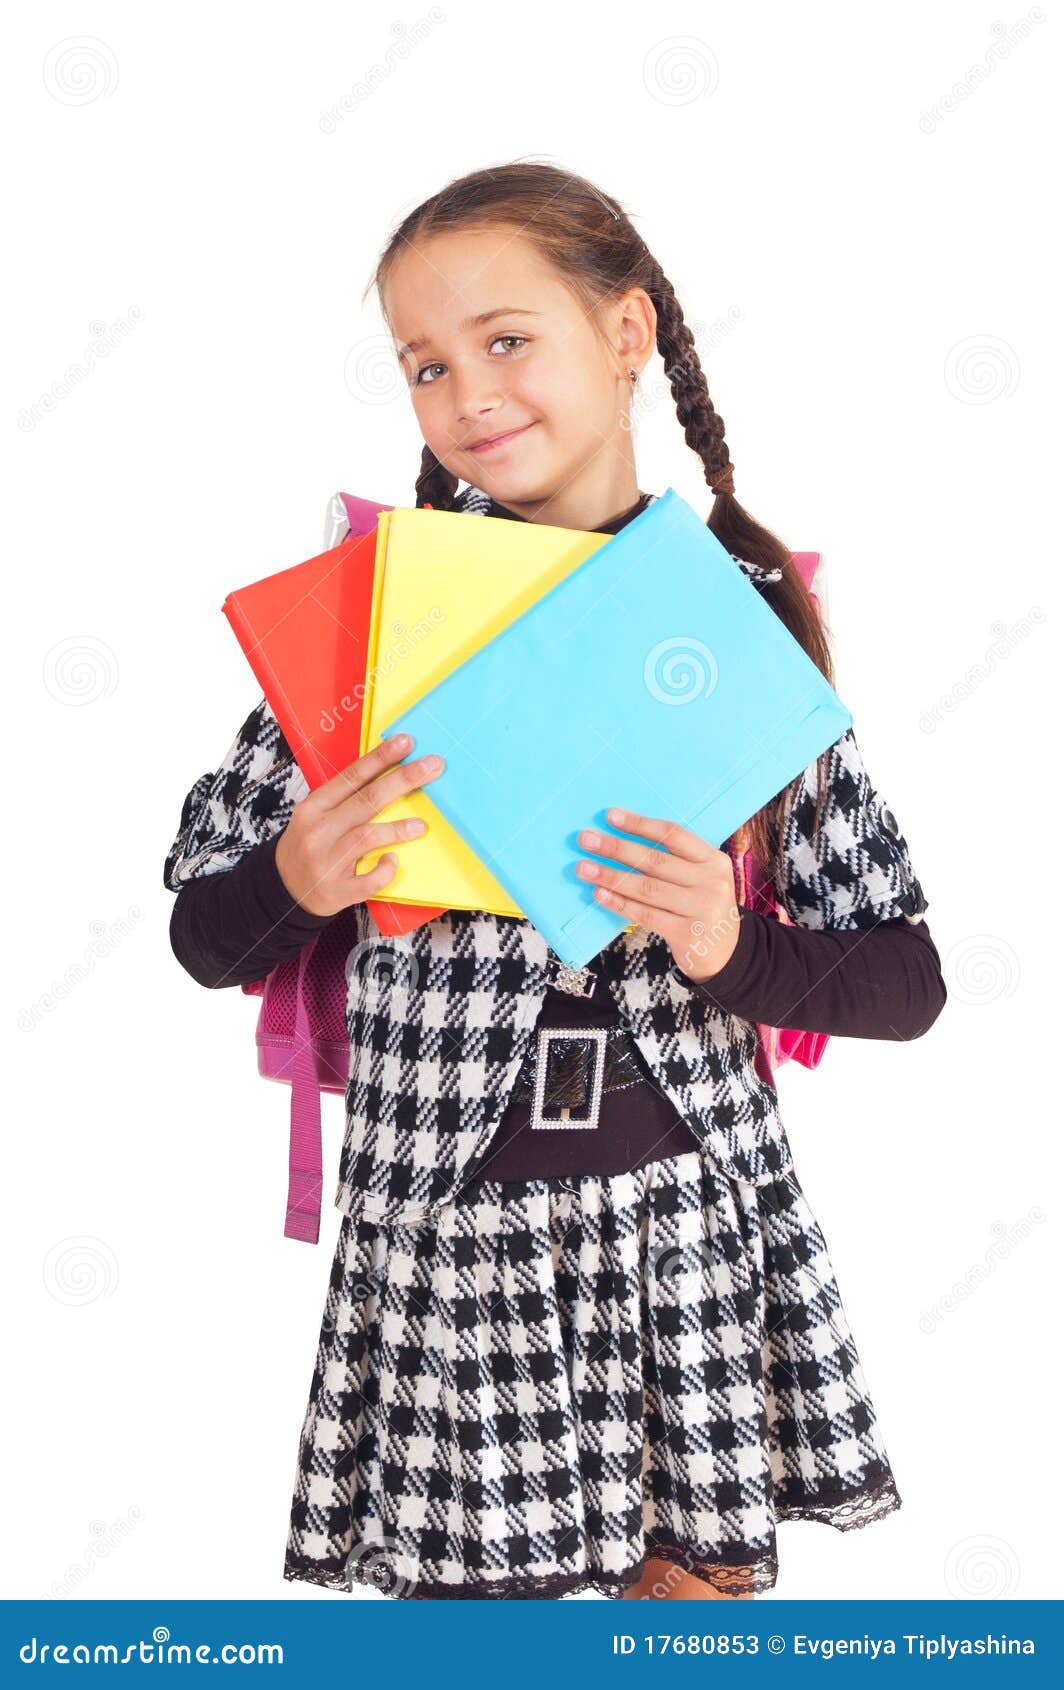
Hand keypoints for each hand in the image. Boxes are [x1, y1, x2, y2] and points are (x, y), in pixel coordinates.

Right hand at [274, 733, 443, 917]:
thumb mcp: (316, 816)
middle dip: (403, 780)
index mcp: (313, 807)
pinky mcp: (336, 891)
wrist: (283, 890)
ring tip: (420, 825)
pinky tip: (393, 861)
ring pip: (367, 837)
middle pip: (366, 800)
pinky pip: (368, 880)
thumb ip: (346, 799)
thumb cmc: (308, 846)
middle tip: (433, 766)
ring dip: (398, 829)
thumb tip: (390, 775)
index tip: (406, 742)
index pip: (351, 777)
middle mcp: (318, 831)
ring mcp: (326, 862)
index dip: (380, 758)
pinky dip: (384, 870)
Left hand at [576, 806, 741, 981]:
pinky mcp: (686, 933)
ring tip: (583, 867)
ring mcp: (700, 909)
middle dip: (616, 848)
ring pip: (647, 888)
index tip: (610, 816)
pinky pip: (645, 914)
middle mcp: (711, 882)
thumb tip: (623, 839)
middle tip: (585, 839)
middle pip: (656, 860)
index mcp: (714, 860)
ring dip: (611, 876)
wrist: (726, 953)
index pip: (674, 835)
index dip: (640, 824)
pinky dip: (619, 903)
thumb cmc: (702, 906)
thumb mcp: (703, 878)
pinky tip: (599, 893)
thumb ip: (676, 860)